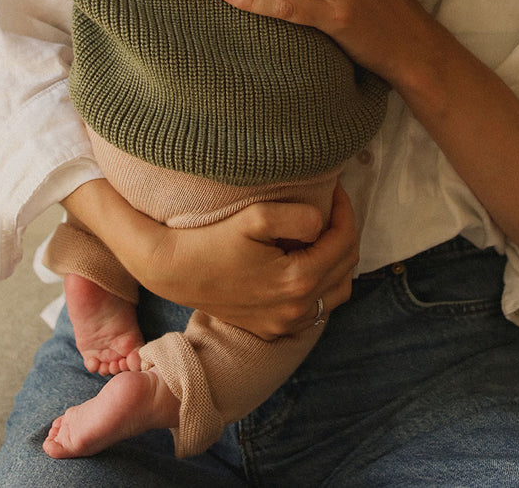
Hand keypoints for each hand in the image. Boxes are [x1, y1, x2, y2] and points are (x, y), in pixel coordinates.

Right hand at [144, 182, 359, 339]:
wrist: (173, 270)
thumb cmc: (212, 238)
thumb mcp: (257, 216)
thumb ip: (300, 216)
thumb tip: (321, 222)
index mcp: (298, 281)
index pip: (344, 242)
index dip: (345, 211)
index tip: (335, 190)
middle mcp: (296, 310)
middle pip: (345, 269)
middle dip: (343, 233)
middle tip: (331, 207)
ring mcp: (284, 325)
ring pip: (335, 294)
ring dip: (336, 262)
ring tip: (321, 235)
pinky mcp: (271, 329)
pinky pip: (313, 310)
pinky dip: (320, 286)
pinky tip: (303, 262)